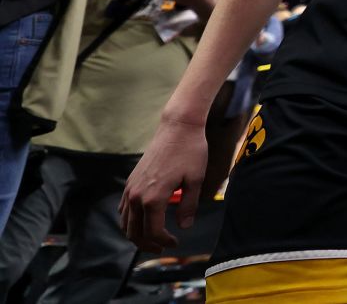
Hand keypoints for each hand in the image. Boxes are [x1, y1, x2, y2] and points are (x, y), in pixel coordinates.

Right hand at [121, 116, 208, 250]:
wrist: (177, 127)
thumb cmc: (190, 152)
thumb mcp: (195, 180)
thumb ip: (188, 206)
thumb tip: (184, 227)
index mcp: (153, 198)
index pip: (153, 232)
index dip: (163, 242)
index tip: (175, 243)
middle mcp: (136, 196)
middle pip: (135, 232)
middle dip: (147, 244)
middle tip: (162, 248)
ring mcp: (130, 188)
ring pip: (126, 222)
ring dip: (136, 235)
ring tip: (152, 239)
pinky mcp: (130, 181)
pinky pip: (123, 208)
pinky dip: (130, 220)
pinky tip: (142, 221)